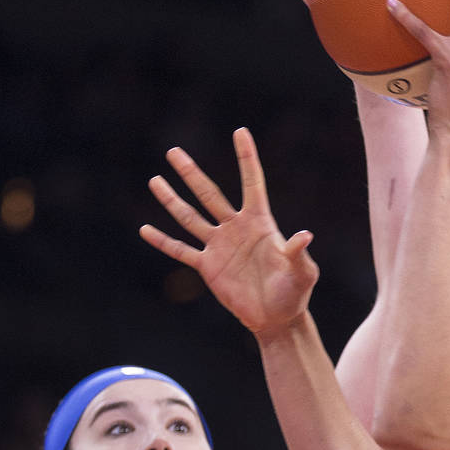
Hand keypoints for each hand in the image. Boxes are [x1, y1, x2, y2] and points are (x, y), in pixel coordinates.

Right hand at [140, 128, 318, 337]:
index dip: (246, 158)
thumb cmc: (295, 292)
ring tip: (155, 180)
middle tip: (173, 151)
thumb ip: (299, 253)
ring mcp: (219, 246)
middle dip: (191, 173)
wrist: (277, 317)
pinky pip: (181, 250)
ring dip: (172, 200)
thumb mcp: (303, 272)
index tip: (240, 131)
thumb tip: (305, 236)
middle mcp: (236, 228)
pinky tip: (145, 229)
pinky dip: (163, 241)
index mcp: (260, 223)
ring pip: (190, 217)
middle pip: (209, 194)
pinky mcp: (208, 267)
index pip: (252, 183)